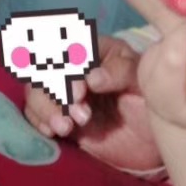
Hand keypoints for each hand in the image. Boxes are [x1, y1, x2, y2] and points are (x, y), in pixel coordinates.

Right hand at [22, 34, 163, 171]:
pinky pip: (34, 112)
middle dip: (56, 92)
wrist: (150, 140)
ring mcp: (63, 91)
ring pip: (36, 90)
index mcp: (97, 49)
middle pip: (46, 67)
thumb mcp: (143, 84)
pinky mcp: (57, 114)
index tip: (80, 92)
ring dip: (45, 108)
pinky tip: (54, 132)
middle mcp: (75, 67)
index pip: (69, 45)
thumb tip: (92, 78)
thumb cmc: (150, 103)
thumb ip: (121, 73)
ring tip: (66, 128)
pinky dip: (38, 120)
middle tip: (81, 115)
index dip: (67, 66)